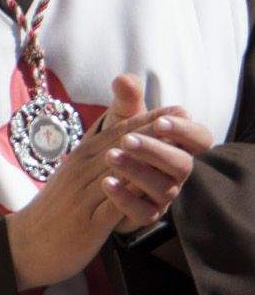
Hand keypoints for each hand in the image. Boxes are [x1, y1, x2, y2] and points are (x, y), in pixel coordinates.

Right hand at [7, 84, 176, 288]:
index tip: (173, 109)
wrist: (24, 245)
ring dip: (147, 155)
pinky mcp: (88, 222)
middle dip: (152, 129)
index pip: (114, 133)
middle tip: (182, 115)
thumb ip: (96, 162)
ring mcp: (84, 196)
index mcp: (79, 160)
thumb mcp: (71, 181)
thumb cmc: (53, 213)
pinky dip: (132, 192)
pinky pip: (114, 204)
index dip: (144, 119)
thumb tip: (120, 147)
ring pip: (119, 170)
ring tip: (175, 143)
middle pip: (120, 145)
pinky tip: (153, 186)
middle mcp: (81, 172)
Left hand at [92, 76, 210, 232]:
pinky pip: (143, 212)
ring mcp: (163, 196)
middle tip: (126, 139)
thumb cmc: (119, 144)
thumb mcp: (121, 120)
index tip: (161, 121)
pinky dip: (125, 198)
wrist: (92, 181)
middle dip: (156, 150)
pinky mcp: (145, 215)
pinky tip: (105, 182)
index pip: (200, 139)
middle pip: (183, 164)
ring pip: (164, 189)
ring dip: (137, 171)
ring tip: (110, 156)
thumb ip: (126, 100)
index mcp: (177, 145)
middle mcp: (175, 172)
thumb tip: (124, 79)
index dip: (186, 131)